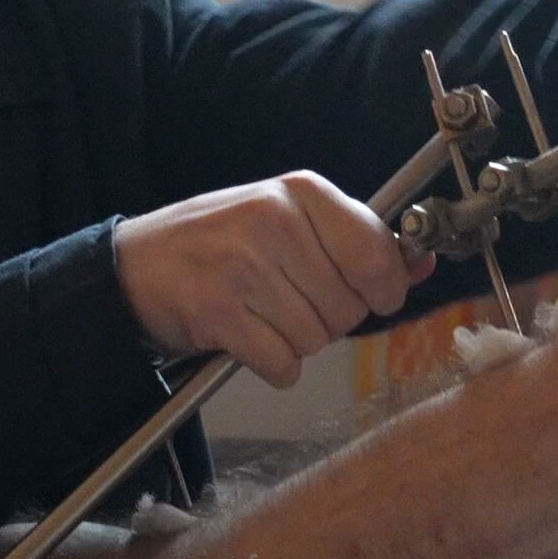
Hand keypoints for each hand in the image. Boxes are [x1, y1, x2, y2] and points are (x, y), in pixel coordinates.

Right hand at [114, 172, 429, 385]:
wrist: (135, 266)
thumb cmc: (220, 244)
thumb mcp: (288, 222)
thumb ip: (355, 242)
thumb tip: (422, 264)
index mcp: (301, 192)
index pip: (378, 255)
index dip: (384, 289)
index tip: (372, 295)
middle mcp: (275, 222)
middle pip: (349, 307)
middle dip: (328, 318)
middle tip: (288, 301)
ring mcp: (245, 266)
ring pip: (316, 339)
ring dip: (295, 342)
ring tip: (261, 314)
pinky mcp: (219, 311)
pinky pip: (282, 364)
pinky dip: (271, 365)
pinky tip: (247, 337)